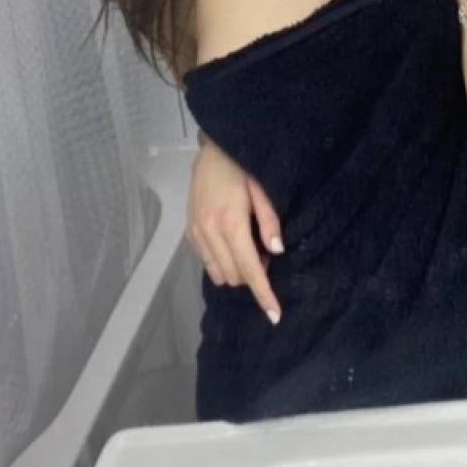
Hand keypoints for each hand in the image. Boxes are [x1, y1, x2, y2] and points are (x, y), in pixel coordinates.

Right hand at [186, 139, 283, 324]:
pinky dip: (223, 262)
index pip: (249, 268)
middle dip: (253, 275)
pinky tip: (232, 243)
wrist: (211, 151)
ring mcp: (196, 233)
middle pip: (234, 276)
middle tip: (265, 250)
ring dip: (237, 270)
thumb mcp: (262, 188)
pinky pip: (207, 262)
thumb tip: (276, 252)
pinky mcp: (190, 232)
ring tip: (248, 246)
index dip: (263, 293)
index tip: (274, 315)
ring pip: (219, 274)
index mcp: (231, 222)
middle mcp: (209, 232)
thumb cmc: (242, 166)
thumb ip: (269, 221)